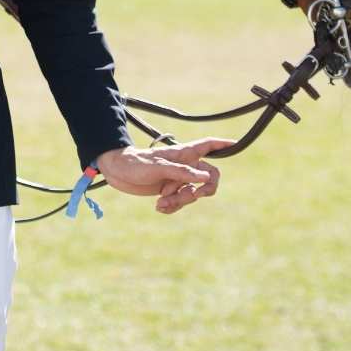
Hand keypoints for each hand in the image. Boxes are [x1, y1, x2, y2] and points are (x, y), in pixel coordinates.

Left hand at [95, 138, 233, 214]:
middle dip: (202, 191)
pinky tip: (159, 207)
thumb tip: (205, 177)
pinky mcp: (169, 190)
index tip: (236, 143)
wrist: (115, 172)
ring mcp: (176, 179)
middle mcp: (183, 165)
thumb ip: (181, 172)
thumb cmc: (134, 163)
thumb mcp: (157, 167)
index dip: (222, 145)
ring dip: (180, 202)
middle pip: (208, 178)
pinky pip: (180, 203)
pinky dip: (172, 207)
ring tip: (161, 202)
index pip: (207, 145)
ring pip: (193, 194)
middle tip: (190, 196)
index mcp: (183, 153)